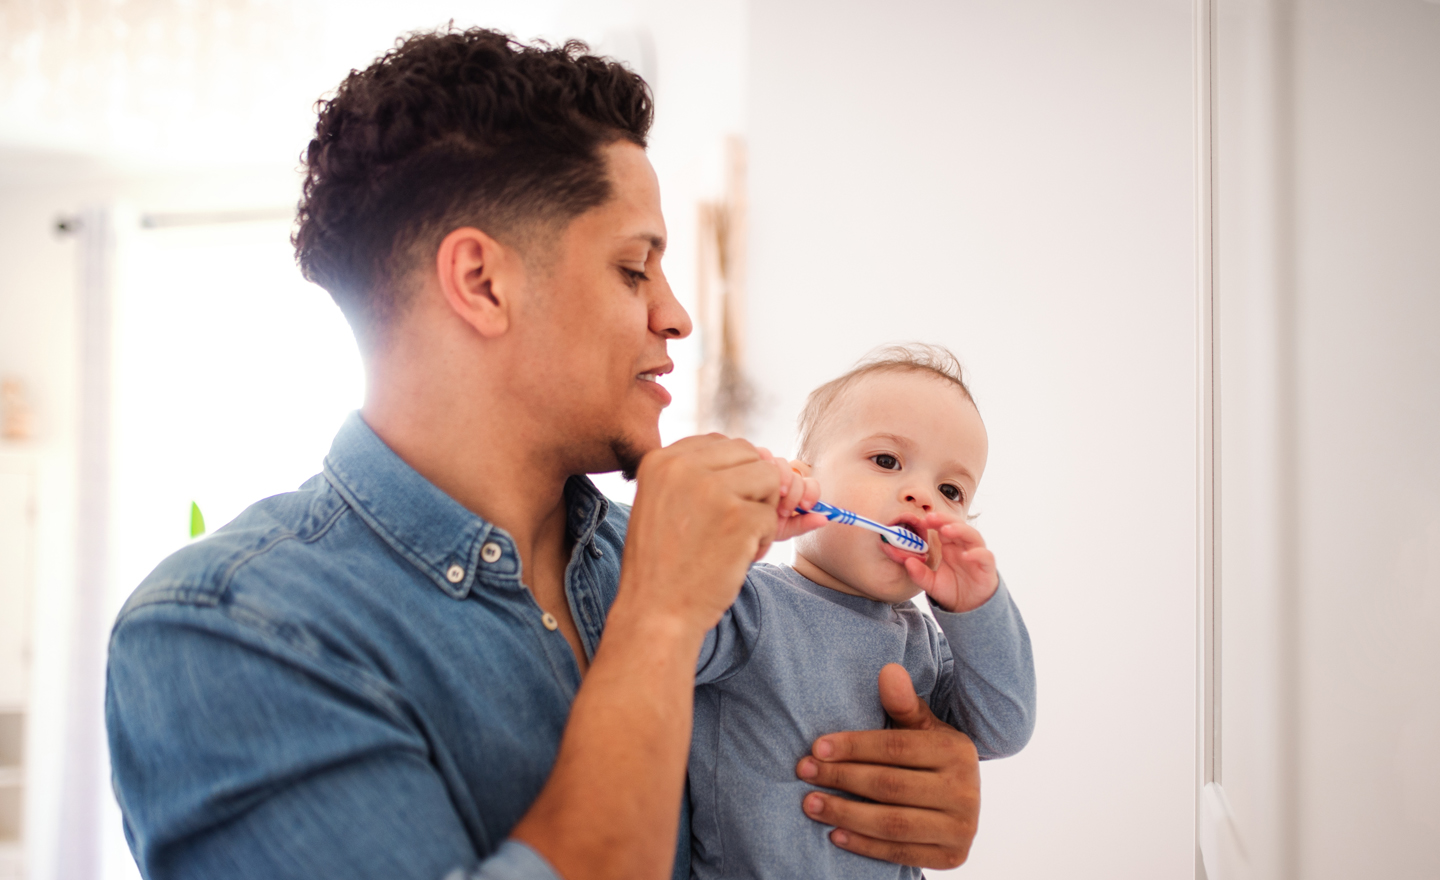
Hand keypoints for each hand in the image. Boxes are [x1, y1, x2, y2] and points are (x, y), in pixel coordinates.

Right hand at [621, 434, 782, 630]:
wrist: (655, 612)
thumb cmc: (664, 564)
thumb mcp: (666, 504)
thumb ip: (704, 477)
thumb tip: (776, 461)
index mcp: (661, 459)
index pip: (722, 444)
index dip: (735, 475)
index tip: (722, 506)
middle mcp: (683, 466)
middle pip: (750, 456)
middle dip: (753, 490)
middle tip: (732, 526)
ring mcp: (712, 490)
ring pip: (770, 479)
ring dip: (762, 512)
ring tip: (735, 540)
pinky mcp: (739, 517)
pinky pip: (773, 517)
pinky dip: (763, 541)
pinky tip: (735, 558)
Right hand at [756, 453, 826, 545]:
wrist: (731, 526)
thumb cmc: (754, 527)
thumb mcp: (780, 530)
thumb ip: (802, 525)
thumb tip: (824, 520)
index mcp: (793, 490)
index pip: (810, 484)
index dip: (811, 493)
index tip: (806, 507)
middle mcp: (781, 476)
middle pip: (796, 474)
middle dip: (794, 493)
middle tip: (784, 511)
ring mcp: (765, 466)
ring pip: (780, 462)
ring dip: (779, 480)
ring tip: (770, 500)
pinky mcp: (749, 458)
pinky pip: (761, 453)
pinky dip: (761, 465)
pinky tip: (754, 483)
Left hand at [795, 664, 979, 869]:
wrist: (963, 802)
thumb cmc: (931, 757)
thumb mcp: (922, 728)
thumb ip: (903, 704)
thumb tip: (888, 670)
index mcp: (958, 751)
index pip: (896, 748)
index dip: (854, 747)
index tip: (817, 747)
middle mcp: (965, 791)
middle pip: (890, 785)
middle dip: (841, 778)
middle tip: (805, 772)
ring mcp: (961, 828)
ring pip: (891, 823)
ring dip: (845, 813)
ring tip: (811, 803)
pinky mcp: (952, 857)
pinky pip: (899, 853)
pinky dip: (864, 845)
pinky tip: (835, 833)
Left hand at [903, 517, 997, 612]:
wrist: (969, 607)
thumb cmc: (951, 589)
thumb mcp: (931, 583)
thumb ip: (919, 574)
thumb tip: (907, 562)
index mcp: (950, 546)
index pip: (944, 527)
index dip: (935, 521)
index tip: (922, 520)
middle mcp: (964, 546)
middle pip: (958, 525)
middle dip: (945, 520)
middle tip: (931, 518)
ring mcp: (977, 555)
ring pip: (973, 535)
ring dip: (960, 530)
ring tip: (946, 529)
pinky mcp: (987, 567)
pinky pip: (986, 556)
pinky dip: (977, 554)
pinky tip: (966, 556)